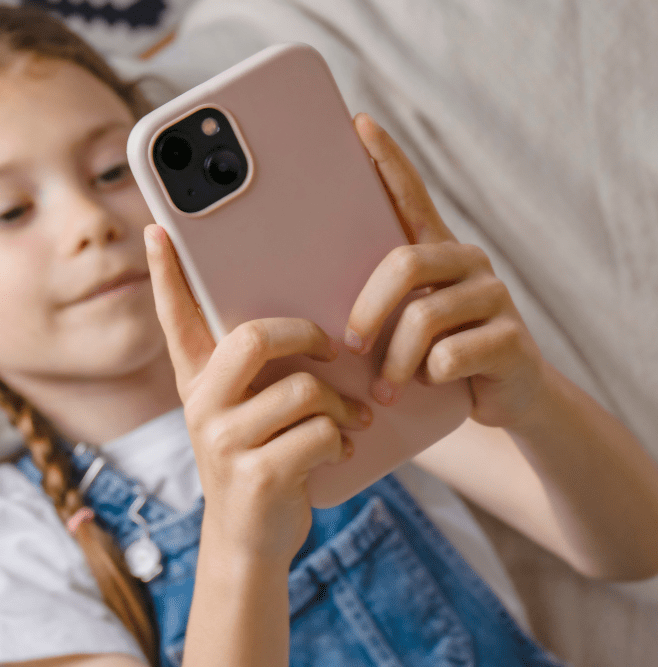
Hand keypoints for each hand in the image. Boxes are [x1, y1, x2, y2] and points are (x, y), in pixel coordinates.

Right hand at [144, 223, 371, 562]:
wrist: (249, 541)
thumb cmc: (259, 462)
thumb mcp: (244, 414)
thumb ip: (257, 373)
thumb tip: (311, 324)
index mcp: (198, 383)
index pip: (175, 318)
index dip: (166, 274)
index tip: (158, 230)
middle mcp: (201, 406)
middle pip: (254, 338)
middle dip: (307, 336)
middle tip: (331, 350)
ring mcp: (223, 442)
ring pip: (302, 391)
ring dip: (341, 407)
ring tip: (350, 421)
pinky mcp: (255, 475)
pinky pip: (319, 433)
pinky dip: (341, 440)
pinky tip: (338, 451)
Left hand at [347, 114, 546, 428]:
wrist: (508, 401)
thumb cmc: (435, 359)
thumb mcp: (401, 328)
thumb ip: (372, 304)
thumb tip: (303, 296)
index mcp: (434, 253)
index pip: (410, 195)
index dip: (387, 160)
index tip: (359, 125)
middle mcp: (466, 262)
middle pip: (405, 263)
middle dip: (368, 308)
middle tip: (349, 345)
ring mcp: (493, 296)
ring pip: (425, 316)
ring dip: (396, 361)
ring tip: (386, 390)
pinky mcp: (512, 339)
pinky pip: (452, 355)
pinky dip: (430, 377)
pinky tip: (433, 385)